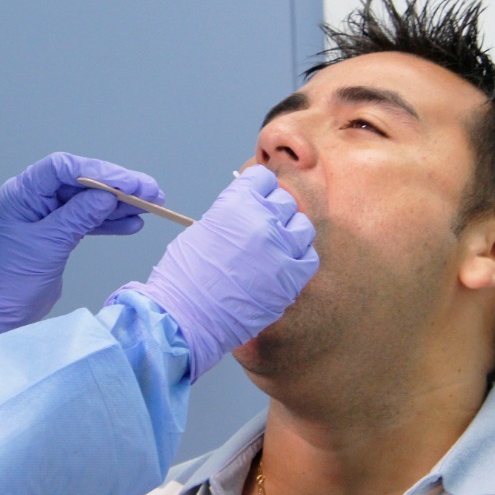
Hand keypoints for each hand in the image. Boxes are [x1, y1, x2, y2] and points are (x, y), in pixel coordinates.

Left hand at [0, 152, 162, 334]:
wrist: (1, 313)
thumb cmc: (13, 279)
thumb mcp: (48, 246)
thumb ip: (77, 218)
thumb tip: (107, 196)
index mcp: (22, 193)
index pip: (62, 168)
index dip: (97, 171)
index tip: (127, 183)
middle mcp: (35, 197)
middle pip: (81, 181)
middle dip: (117, 185)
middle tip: (152, 191)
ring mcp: (49, 214)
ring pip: (89, 200)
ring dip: (120, 203)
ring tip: (152, 205)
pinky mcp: (60, 232)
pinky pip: (89, 220)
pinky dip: (111, 222)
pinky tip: (133, 224)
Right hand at [115, 165, 317, 379]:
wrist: (186, 316)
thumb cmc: (185, 276)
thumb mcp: (203, 229)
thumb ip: (231, 215)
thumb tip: (249, 214)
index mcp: (236, 202)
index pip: (263, 178)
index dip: (259, 189)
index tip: (258, 198)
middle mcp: (262, 219)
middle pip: (284, 201)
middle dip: (274, 212)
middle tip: (263, 228)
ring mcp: (280, 249)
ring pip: (303, 226)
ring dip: (291, 233)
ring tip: (277, 247)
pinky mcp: (292, 277)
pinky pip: (309, 258)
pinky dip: (299, 259)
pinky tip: (286, 266)